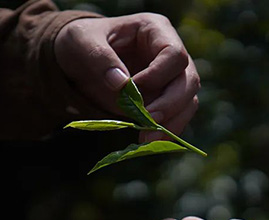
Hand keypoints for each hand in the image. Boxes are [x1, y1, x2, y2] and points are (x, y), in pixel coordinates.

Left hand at [54, 13, 199, 141]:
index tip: (133, 89)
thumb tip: (122, 84)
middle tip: (148, 123)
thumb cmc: (83, 42)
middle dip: (170, 106)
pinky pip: (176, 118)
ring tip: (147, 139)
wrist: (80, 60)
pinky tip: (148, 141)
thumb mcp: (81, 42)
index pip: (174, 54)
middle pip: (189, 81)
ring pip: (188, 102)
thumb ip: (100, 59)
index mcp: (156, 30)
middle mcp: (171, 54)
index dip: (158, 75)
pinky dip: (165, 132)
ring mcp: (172, 79)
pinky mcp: (166, 101)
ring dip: (171, 124)